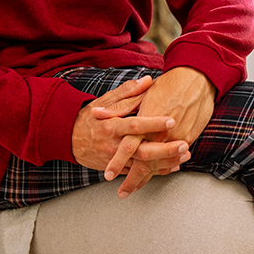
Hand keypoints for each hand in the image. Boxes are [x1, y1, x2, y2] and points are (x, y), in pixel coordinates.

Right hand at [71, 74, 190, 178]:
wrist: (68, 139)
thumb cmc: (89, 117)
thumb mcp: (105, 101)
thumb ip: (127, 92)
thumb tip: (148, 80)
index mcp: (110, 125)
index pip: (134, 125)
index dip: (152, 123)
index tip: (171, 119)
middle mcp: (113, 145)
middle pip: (141, 151)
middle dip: (165, 150)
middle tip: (184, 144)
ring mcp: (115, 159)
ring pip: (143, 166)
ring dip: (166, 162)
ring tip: (185, 156)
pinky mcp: (116, 169)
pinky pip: (138, 173)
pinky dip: (157, 171)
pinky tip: (173, 166)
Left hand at [109, 66, 214, 198]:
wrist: (196, 79)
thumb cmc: (167, 85)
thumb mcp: (141, 93)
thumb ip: (119, 105)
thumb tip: (96, 112)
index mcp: (145, 119)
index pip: (128, 146)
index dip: (118, 161)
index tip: (109, 174)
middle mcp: (159, 132)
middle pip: (143, 161)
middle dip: (132, 179)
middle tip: (122, 191)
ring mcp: (174, 138)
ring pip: (157, 164)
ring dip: (146, 178)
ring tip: (134, 189)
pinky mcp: (187, 139)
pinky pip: (172, 159)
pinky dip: (163, 169)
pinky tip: (156, 175)